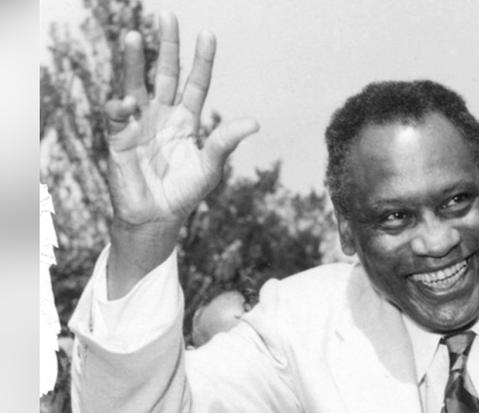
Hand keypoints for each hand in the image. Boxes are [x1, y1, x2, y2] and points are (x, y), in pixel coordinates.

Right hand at [104, 13, 258, 294]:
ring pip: (135, 85)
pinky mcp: (118, 139)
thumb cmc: (185, 192)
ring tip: (134, 37)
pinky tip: (125, 102)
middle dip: (167, 46)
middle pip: (165, 74)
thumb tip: (254, 122)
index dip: (201, 60)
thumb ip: (225, 143)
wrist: (158, 218)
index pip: (195, 83)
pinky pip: (116, 116)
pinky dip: (119, 108)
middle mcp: (163, 115)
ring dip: (134, 63)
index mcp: (187, 120)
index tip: (208, 34)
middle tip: (167, 17)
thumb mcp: (210, 168)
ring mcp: (139, 124)